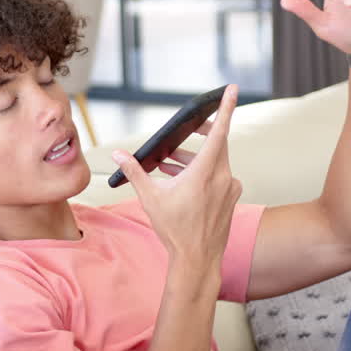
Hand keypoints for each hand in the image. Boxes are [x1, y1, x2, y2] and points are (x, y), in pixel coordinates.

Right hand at [111, 85, 242, 265]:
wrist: (197, 261)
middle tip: (190, 127)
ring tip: (170, 162)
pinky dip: (203, 172)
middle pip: (217, 143)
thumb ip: (135, 172)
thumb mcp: (150, 198)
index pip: (219, 132)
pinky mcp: (231, 198)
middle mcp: (223, 177)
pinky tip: (183, 179)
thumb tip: (118, 156)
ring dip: (196, 157)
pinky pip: (219, 175)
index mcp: (205, 173)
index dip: (226, 108)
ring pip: (216, 161)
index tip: (232, 89)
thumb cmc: (174, 230)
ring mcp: (230, 188)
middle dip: (202, 133)